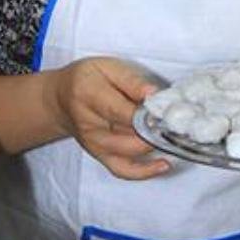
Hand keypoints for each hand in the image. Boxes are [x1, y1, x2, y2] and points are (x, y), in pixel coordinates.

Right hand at [47, 56, 168, 180]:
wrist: (61, 100)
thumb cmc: (86, 79)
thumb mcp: (107, 67)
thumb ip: (131, 80)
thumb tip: (154, 95)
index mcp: (90, 95)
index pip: (122, 111)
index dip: (148, 115)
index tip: (168, 112)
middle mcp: (90, 124)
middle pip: (128, 135)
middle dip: (156, 132)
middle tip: (178, 124)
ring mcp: (95, 144)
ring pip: (129, 154)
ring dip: (155, 147)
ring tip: (174, 136)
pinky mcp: (100, 156)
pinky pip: (122, 170)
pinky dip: (144, 172)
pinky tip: (163, 164)